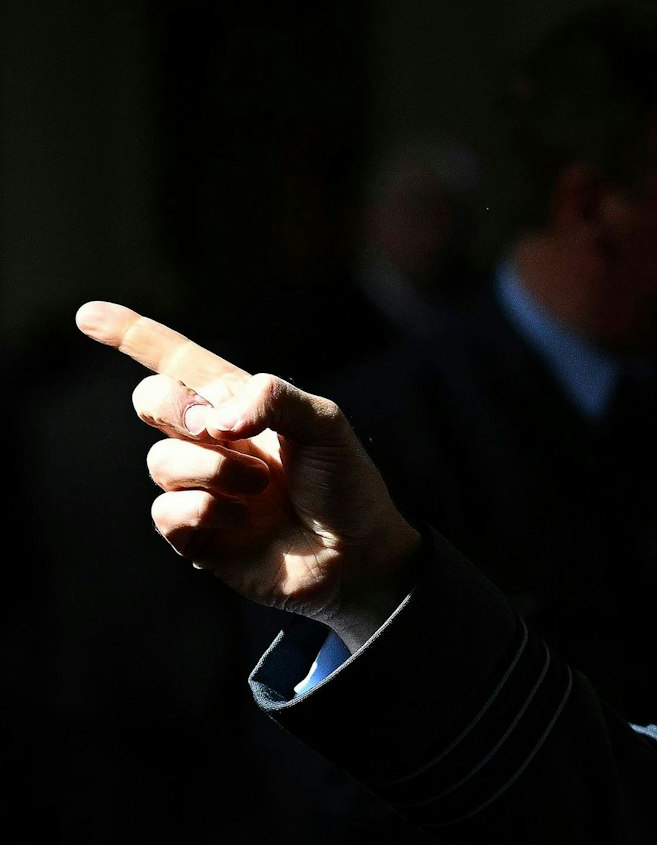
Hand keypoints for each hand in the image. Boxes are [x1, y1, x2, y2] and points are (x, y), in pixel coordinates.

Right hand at [76, 301, 421, 648]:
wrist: (357, 555)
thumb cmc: (345, 485)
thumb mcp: (325, 424)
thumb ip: (274, 398)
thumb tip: (214, 419)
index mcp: (242, 404)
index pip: (178, 361)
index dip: (132, 335)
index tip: (87, 315)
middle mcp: (213, 441)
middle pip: (151, 400)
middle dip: (173, 407)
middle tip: (217, 428)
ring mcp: (200, 486)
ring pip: (161, 460)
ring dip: (215, 470)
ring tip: (262, 487)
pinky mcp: (193, 534)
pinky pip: (167, 510)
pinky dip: (208, 511)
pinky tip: (246, 523)